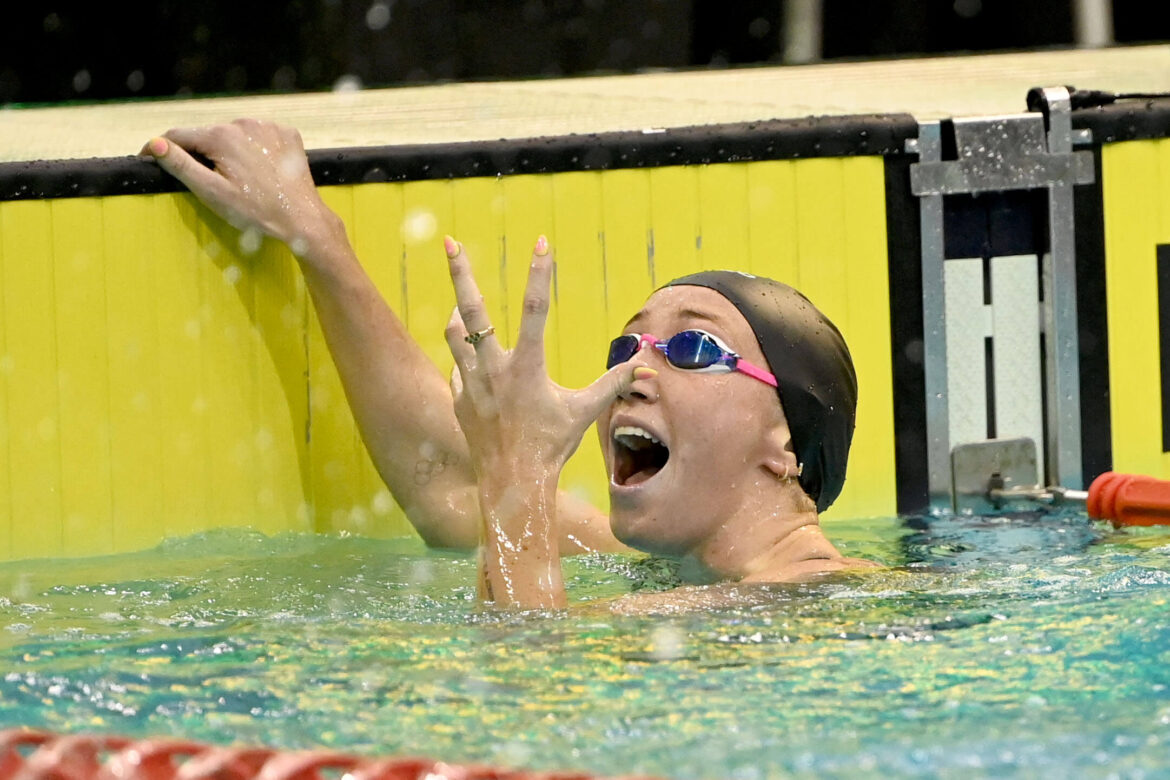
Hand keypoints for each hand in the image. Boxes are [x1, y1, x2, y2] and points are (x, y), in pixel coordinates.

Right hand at [142, 119, 338, 254]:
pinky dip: (254, 149)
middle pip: (208, 135)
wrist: (302, 219)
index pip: (178, 135)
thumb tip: (155, 143)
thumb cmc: (255, 211)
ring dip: (229, 150)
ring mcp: (268, 126)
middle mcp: (244, 123)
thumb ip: (181, 165)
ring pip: (234, 134)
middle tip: (207, 179)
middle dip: (201, 153)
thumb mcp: (212, 192)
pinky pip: (260, 136)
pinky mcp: (287, 133)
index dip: (160, 148)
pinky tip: (260, 170)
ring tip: (239, 178)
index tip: (147, 157)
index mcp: (221, 136)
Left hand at [443, 235, 648, 485]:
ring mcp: (470, 383)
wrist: (513, 483)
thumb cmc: (551, 446)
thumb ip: (612, 383)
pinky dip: (464, 358)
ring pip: (455, 334)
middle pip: (473, 310)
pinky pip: (456, 368)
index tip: (541, 242)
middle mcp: (494, 369)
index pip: (536, 309)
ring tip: (460, 301)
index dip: (540, 273)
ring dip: (458, 314)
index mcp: (527, 367)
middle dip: (460, 273)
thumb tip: (645, 366)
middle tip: (449, 241)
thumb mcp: (584, 412)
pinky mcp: (459, 399)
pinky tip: (472, 361)